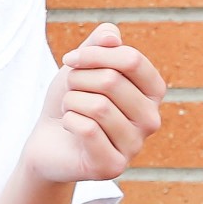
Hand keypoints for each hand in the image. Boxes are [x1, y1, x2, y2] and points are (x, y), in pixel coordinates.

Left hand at [24, 23, 164, 185]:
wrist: (49, 139)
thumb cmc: (73, 98)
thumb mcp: (84, 64)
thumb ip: (100, 43)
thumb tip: (112, 37)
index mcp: (152, 91)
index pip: (132, 60)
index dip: (95, 54)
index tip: (70, 59)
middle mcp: (151, 120)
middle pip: (112, 81)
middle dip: (78, 80)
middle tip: (69, 90)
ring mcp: (135, 146)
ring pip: (98, 107)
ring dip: (71, 102)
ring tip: (70, 109)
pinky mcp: (113, 167)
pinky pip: (87, 129)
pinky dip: (68, 121)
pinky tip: (69, 128)